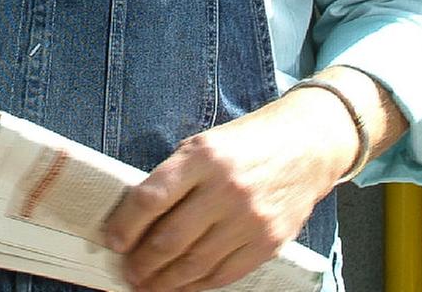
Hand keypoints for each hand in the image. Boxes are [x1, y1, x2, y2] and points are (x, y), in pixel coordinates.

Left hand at [101, 88, 355, 291]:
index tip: (113, 240)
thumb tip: (136, 220)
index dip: (125, 226)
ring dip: (163, 281)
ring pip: (194, 263)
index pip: (150, 199)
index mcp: (203, 157)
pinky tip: (181, 286)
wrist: (308, 145)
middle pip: (169, 239)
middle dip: (141, 262)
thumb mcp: (204, 145)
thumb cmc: (247, 144)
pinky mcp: (268, 241)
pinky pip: (224, 274)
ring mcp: (250, 219)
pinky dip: (197, 285)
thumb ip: (174, 178)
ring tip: (148, 285)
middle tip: (129, 270)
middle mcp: (226, 189)